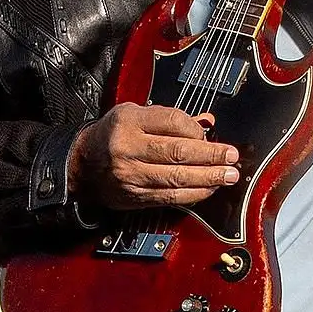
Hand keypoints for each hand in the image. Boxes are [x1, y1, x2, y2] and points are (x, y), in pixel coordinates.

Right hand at [70, 103, 239, 209]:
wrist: (81, 165)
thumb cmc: (111, 136)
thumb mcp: (134, 115)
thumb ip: (168, 119)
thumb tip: (205, 124)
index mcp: (129, 121)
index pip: (172, 121)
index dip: (196, 129)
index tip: (210, 135)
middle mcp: (128, 147)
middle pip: (178, 152)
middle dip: (210, 156)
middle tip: (230, 157)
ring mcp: (131, 174)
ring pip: (177, 178)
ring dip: (208, 177)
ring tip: (227, 175)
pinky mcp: (135, 196)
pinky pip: (170, 197)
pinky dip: (193, 194)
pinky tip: (208, 189)